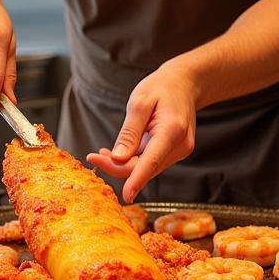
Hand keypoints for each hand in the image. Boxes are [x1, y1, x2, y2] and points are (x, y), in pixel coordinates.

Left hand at [85, 62, 197, 202]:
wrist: (185, 84)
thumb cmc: (161, 88)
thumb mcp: (139, 102)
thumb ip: (129, 132)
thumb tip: (117, 159)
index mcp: (172, 130)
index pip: (151, 161)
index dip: (137, 180)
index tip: (126, 195)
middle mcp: (180, 145)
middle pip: (145, 167)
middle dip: (118, 166)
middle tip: (94, 156)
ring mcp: (180, 151)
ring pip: (147, 168)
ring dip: (125, 164)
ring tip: (103, 151)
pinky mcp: (175, 153)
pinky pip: (151, 162)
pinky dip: (134, 160)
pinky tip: (120, 152)